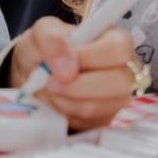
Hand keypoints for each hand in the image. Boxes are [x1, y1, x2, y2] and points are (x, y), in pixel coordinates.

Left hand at [7, 17, 136, 130]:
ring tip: (49, 90)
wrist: (33, 77)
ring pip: (97, 107)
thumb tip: (68, 70)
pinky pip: (87, 123)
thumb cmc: (44, 50)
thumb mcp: (40, 33)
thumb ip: (52, 40)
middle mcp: (125, 69)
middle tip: (50, 82)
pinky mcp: (105, 119)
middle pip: (117, 82)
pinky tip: (57, 102)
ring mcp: (118, 97)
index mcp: (117, 40)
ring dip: (64, 101)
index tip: (62, 63)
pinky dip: (64, 114)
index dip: (90, 58)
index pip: (119, 49)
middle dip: (76, 86)